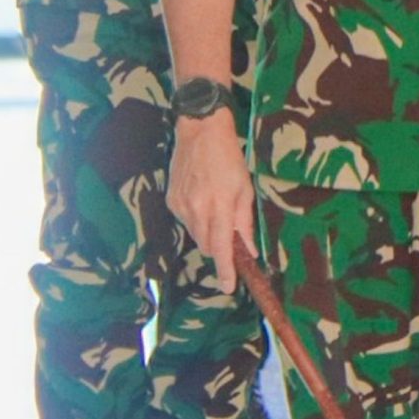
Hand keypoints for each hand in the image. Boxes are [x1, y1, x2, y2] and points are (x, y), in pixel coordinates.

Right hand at [166, 111, 257, 294]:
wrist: (200, 131)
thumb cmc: (229, 158)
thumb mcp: (245, 188)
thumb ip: (244, 222)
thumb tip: (248, 250)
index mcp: (218, 207)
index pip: (221, 249)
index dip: (225, 271)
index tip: (229, 286)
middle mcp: (195, 211)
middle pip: (207, 246)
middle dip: (219, 249)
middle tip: (231, 237)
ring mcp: (180, 207)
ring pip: (195, 236)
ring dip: (208, 233)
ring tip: (217, 209)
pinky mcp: (170, 201)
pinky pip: (186, 222)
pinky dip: (196, 220)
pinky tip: (203, 200)